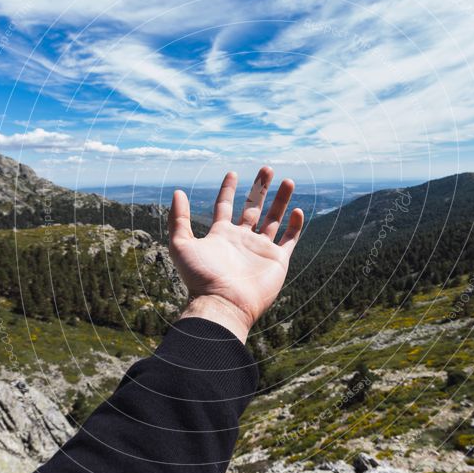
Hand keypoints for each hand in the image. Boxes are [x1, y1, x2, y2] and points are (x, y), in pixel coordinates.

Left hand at [168, 167, 303, 342]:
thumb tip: (177, 192)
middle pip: (253, 208)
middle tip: (267, 168)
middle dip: (261, 188)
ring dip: (281, 200)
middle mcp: (242, 240)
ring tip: (288, 180)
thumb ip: (178, 218)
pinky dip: (294, 225)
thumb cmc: (201, 278)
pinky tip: (296, 210)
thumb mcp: (181, 245)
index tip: (232, 173)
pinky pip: (289, 239)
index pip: (226, 206)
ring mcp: (260, 249)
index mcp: (221, 235)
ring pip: (274, 219)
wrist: (224, 304)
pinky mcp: (277, 260)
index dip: (228, 190)